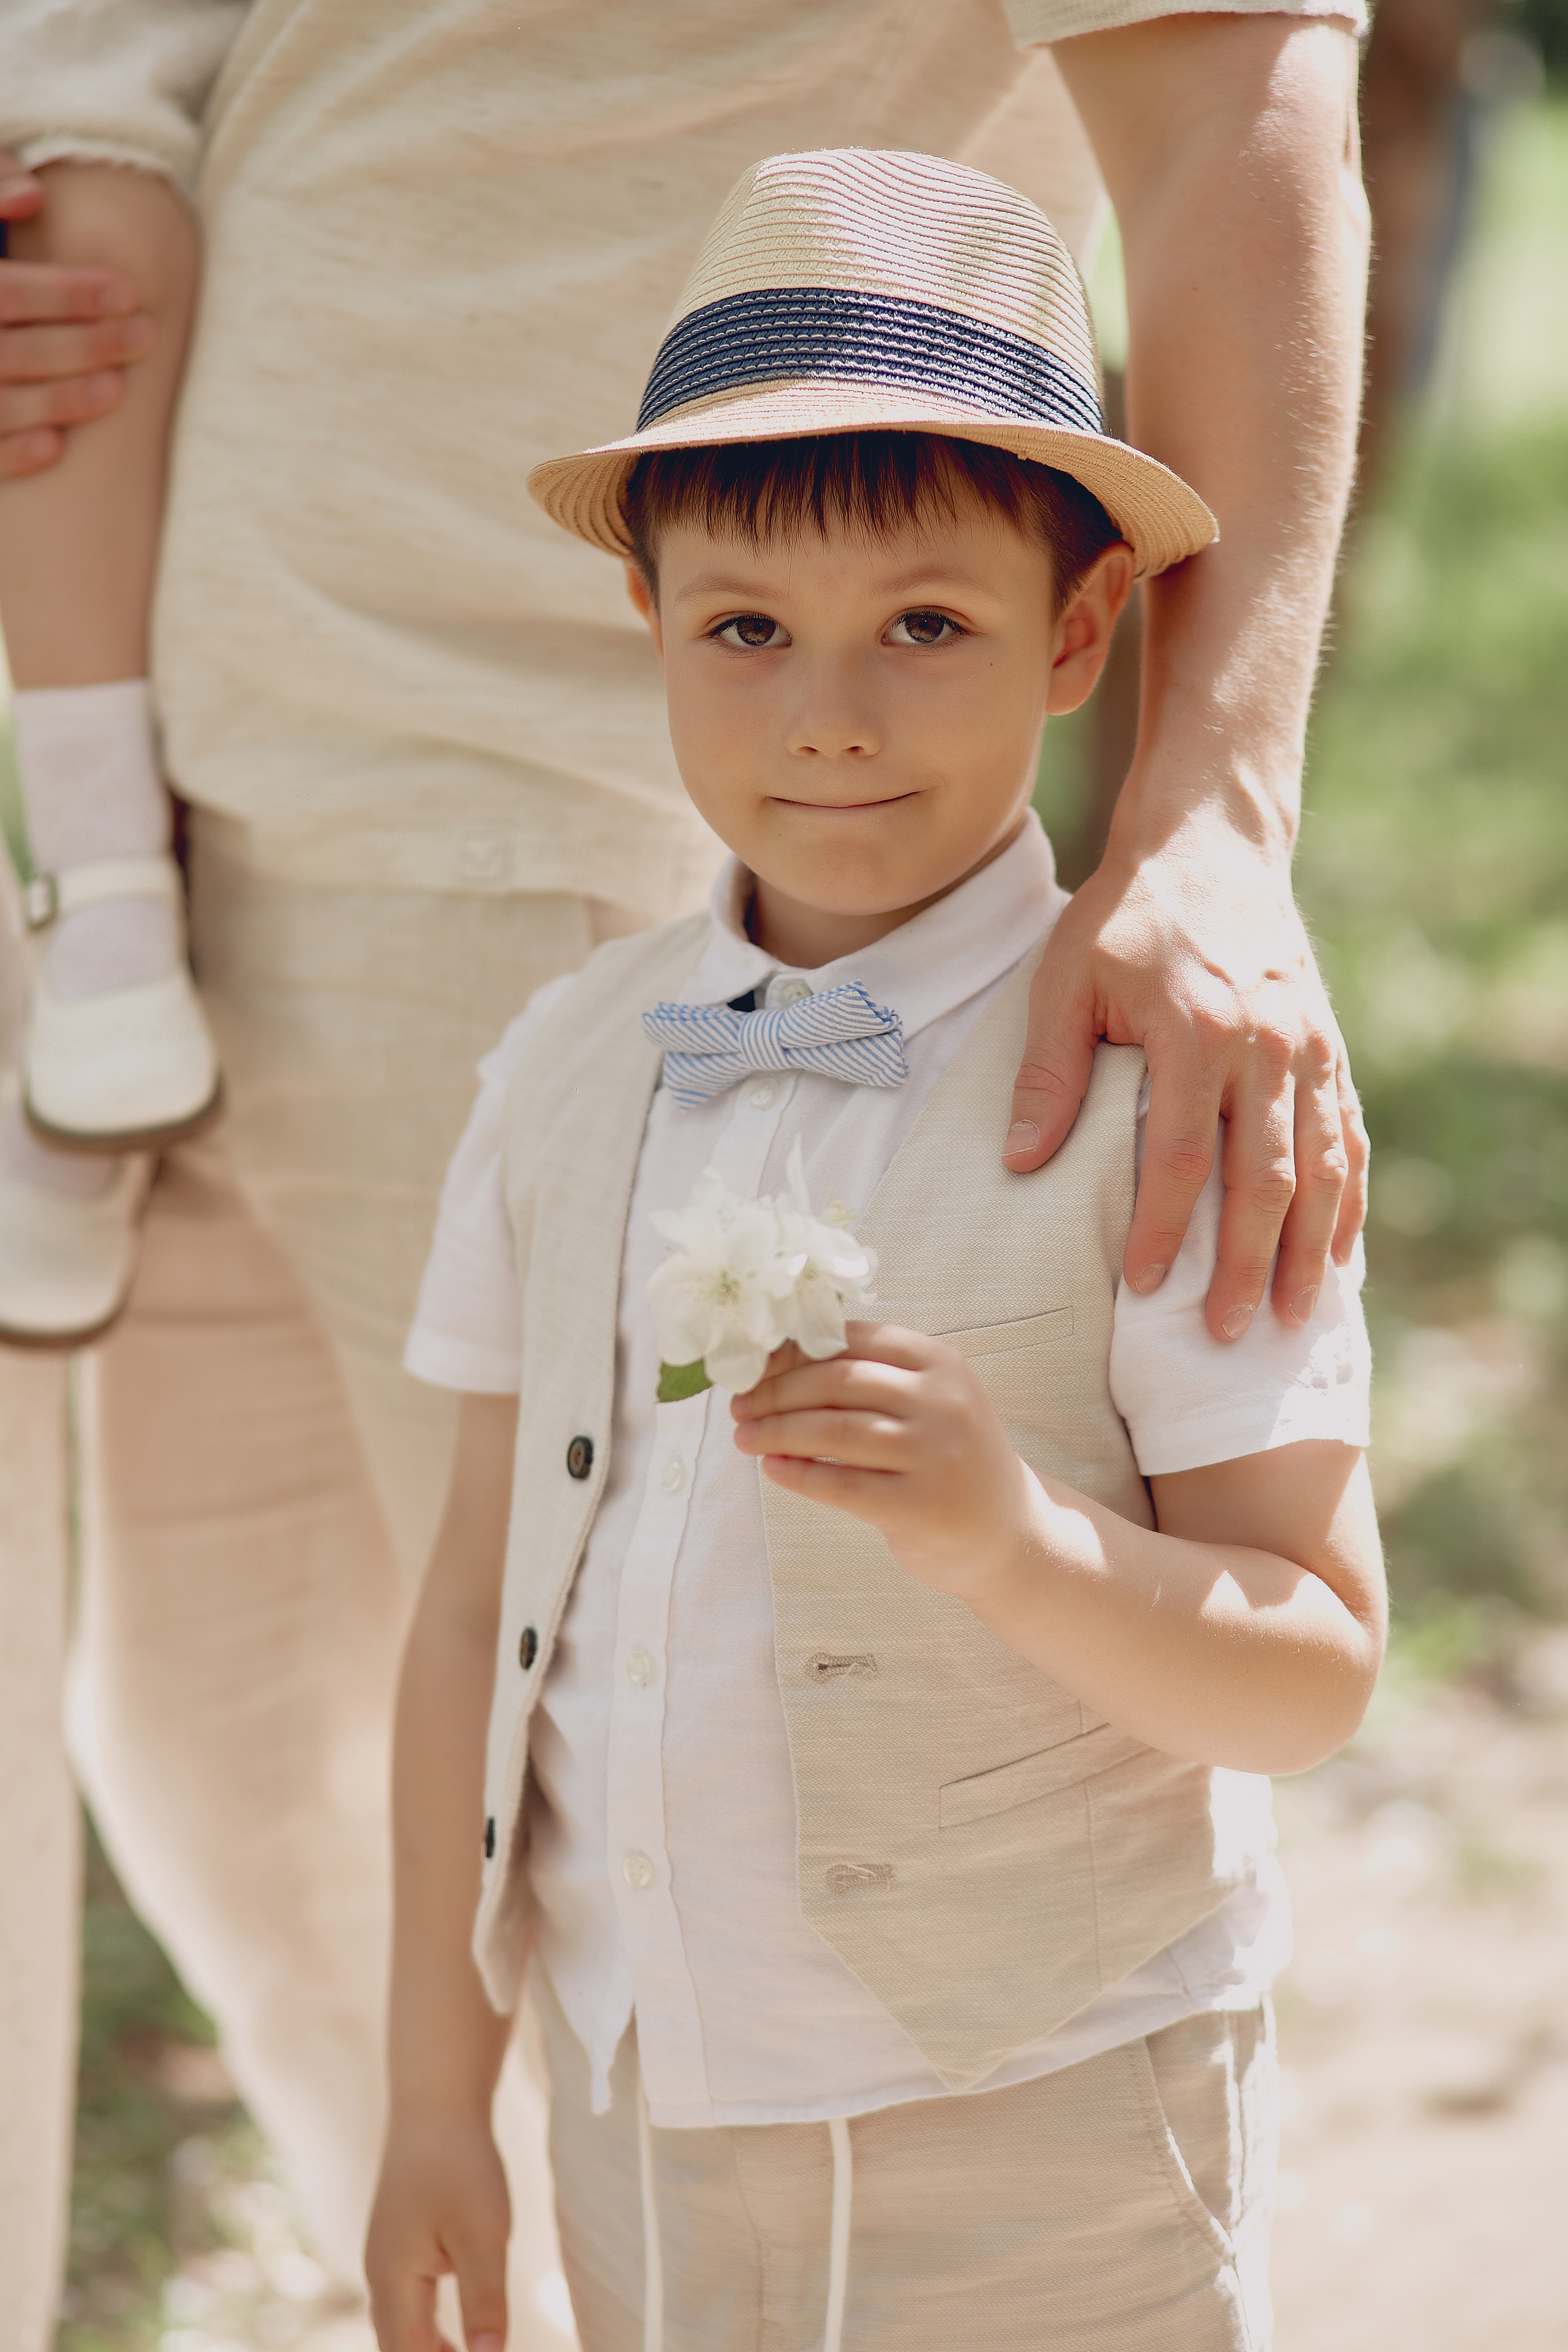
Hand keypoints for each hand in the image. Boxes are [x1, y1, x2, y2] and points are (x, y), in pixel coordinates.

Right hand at [0, 151, 150, 478]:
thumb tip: (34, 197)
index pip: (6, 292)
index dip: (66, 293)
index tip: (124, 291)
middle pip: (12, 350)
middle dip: (83, 345)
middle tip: (142, 337)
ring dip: (61, 400)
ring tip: (116, 386)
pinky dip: (12, 453)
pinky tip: (55, 445)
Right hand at [366, 2112, 510, 2351]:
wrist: (435, 2104)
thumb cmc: (460, 2164)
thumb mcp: (482, 2235)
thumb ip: (483, 2302)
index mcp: (394, 2283)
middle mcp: (380, 2277)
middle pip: (397, 2349)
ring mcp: (384, 2259)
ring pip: (397, 2330)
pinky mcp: (397, 2244)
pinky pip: (403, 2306)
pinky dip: (423, 2332)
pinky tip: (451, 2337)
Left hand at [731, 1324, 1033, 1603]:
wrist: (1011, 1534)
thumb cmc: (950, 1460)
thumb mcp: (929, 1404)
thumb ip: (872, 1379)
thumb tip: (777, 1362)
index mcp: (940, 1363)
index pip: (854, 1338)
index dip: (795, 1350)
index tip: (755, 1364)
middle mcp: (942, 1401)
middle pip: (838, 1381)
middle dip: (776, 1391)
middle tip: (740, 1405)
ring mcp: (935, 1454)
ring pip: (835, 1430)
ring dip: (778, 1431)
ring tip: (744, 1437)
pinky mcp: (920, 1507)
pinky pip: (842, 1484)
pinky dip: (799, 1474)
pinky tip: (773, 1469)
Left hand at [1003, 820, 1367, 1343]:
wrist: (1212, 844)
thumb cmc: (1126, 916)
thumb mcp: (1067, 980)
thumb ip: (1049, 1073)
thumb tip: (1022, 1164)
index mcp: (1198, 1031)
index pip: (1183, 1156)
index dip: (1166, 1229)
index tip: (1146, 1287)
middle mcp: (1267, 1046)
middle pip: (1265, 1179)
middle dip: (1249, 1265)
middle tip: (1228, 1334)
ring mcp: (1309, 1048)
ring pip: (1322, 1168)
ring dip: (1309, 1249)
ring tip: (1293, 1318)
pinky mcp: (1330, 1047)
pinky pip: (1349, 1138)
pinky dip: (1348, 1201)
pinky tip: (1338, 1255)